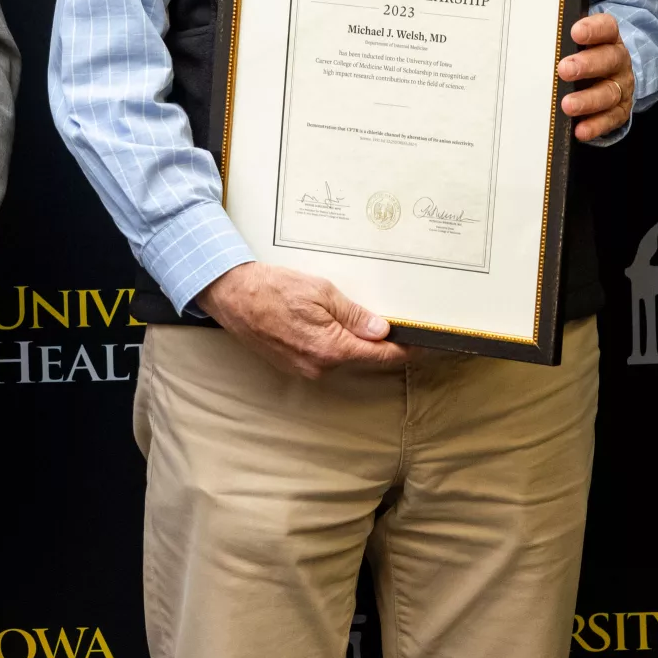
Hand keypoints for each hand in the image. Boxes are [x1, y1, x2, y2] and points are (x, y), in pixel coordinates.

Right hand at [194, 261, 408, 378]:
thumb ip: (353, 314)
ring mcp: (304, 369)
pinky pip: (327, 358)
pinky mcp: (293, 365)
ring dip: (360, 344)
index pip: (381, 356)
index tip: (425, 344)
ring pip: (346, 359)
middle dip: (385, 345)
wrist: (232, 296)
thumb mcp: (321, 292)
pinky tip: (341, 327)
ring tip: (373, 322)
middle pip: (365, 360)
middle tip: (403, 326)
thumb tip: (381, 330)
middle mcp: (319, 367)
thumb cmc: (273, 288)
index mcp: (331, 348)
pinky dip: (339, 345)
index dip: (406, 350)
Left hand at [559, 11, 634, 141]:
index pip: (606, 28)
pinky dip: (595, 125)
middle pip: (609, 59)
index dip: (593, 29)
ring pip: (609, 93)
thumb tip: (528, 42)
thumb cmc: (585, 57)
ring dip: (587, 100)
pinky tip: (580, 130)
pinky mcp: (620, 111)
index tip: (575, 33)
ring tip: (567, 105)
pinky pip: (610, 119)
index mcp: (608, 39)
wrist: (612, 78)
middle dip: (587, 65)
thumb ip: (561, 43)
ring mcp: (621, 86)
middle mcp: (618, 61)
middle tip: (564, 70)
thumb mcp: (577, 46)